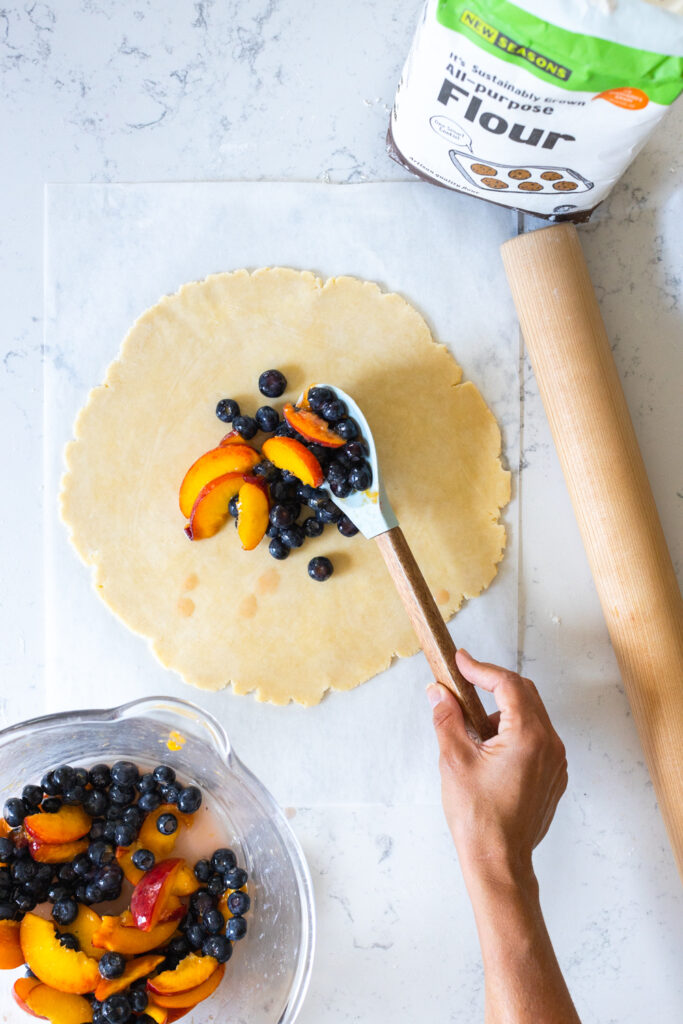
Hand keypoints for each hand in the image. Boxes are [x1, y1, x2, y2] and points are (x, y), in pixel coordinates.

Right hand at [427, 649, 567, 885]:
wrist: (499, 861)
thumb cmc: (478, 817)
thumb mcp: (454, 760)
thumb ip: (447, 718)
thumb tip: (438, 692)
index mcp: (528, 736)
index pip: (506, 684)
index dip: (481, 668)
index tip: (460, 661)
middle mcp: (549, 744)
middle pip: (524, 694)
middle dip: (493, 683)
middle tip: (464, 681)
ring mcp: (556, 762)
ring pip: (532, 716)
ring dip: (503, 708)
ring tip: (471, 723)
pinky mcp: (553, 776)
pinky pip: (537, 738)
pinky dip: (514, 730)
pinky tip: (489, 745)